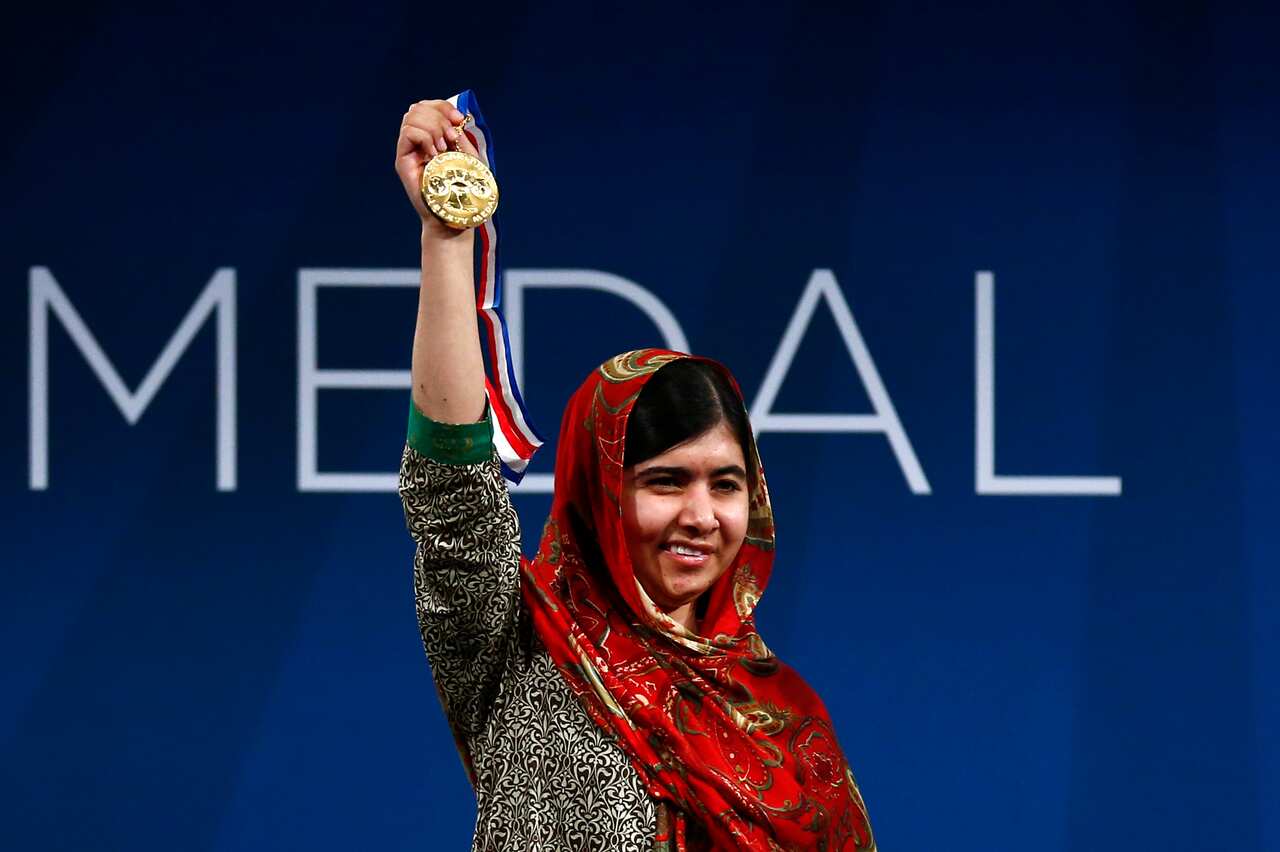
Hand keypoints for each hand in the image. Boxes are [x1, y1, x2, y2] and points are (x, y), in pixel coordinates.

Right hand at [395, 99, 482, 240]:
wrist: (454, 214)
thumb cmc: (463, 188)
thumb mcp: (468, 155)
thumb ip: (460, 134)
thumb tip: (456, 116)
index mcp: (433, 136)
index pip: (429, 106)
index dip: (443, 106)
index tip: (458, 120)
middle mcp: (418, 140)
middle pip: (418, 107)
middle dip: (438, 117)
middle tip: (451, 138)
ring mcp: (409, 150)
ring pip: (411, 116)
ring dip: (432, 128)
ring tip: (443, 148)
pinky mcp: (402, 161)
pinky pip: (408, 133)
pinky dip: (424, 137)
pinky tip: (434, 154)